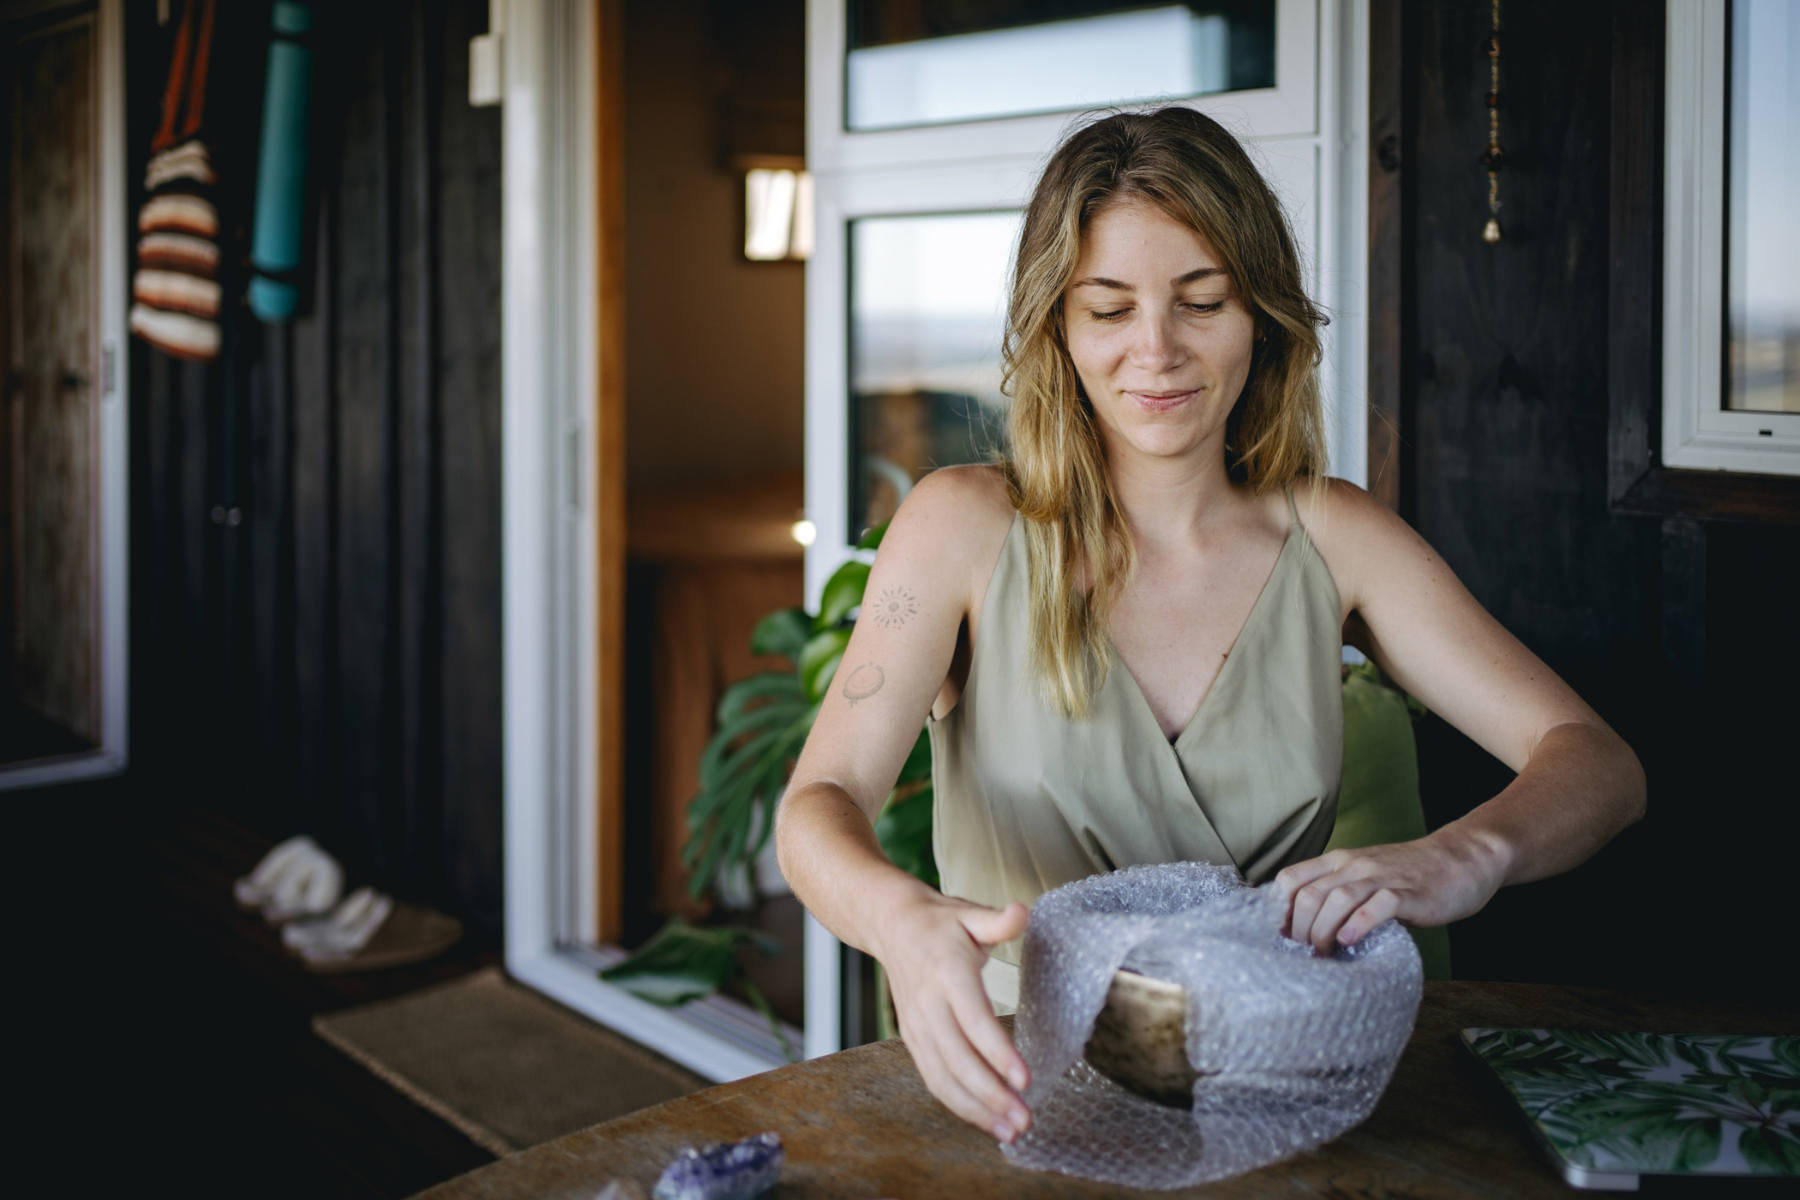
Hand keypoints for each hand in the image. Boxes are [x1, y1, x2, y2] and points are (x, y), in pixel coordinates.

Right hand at [870, 892, 1032, 1142]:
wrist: (890, 925)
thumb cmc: (939, 922)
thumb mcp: (969, 913)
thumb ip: (997, 921)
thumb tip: (1022, 912)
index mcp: (947, 973)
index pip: (973, 1019)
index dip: (997, 1052)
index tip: (1024, 1079)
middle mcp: (929, 1005)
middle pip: (957, 1059)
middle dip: (991, 1094)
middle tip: (1025, 1118)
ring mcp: (917, 1026)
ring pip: (942, 1077)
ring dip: (975, 1109)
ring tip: (1010, 1130)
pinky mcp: (913, 1040)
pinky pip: (934, 1078)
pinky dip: (958, 1104)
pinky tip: (985, 1120)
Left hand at [1274, 828, 1508, 953]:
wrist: (1461, 858)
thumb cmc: (1409, 874)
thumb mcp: (1365, 875)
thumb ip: (1338, 892)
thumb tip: (1304, 928)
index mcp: (1339, 861)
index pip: (1290, 879)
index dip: (1280, 911)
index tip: (1283, 938)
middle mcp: (1354, 866)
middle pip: (1308, 895)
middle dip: (1300, 930)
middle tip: (1307, 954)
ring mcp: (1381, 877)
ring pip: (1336, 900)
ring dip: (1323, 932)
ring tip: (1325, 954)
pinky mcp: (1408, 893)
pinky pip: (1376, 906)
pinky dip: (1358, 924)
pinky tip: (1350, 940)